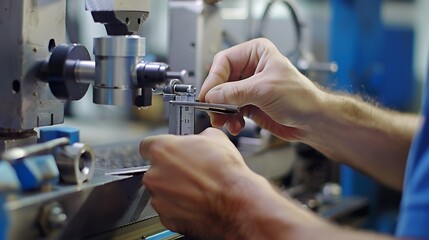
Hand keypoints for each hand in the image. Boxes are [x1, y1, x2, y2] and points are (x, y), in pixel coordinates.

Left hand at [140, 128, 249, 237]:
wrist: (236, 202)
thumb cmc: (226, 173)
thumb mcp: (215, 138)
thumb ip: (197, 137)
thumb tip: (199, 139)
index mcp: (162, 150)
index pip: (148, 146)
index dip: (161, 149)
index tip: (169, 153)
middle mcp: (154, 174)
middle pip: (155, 170)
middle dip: (169, 171)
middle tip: (190, 172)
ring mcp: (158, 198)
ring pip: (161, 192)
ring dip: (174, 190)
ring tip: (197, 189)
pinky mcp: (166, 218)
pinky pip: (169, 209)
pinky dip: (179, 207)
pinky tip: (197, 202)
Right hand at [199, 38, 323, 139]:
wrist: (313, 122)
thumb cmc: (301, 98)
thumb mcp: (264, 90)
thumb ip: (235, 92)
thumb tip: (211, 95)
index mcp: (256, 53)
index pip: (224, 62)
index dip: (213, 79)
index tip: (207, 96)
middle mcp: (250, 68)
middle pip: (220, 81)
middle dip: (216, 98)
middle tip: (213, 112)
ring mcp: (248, 87)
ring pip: (223, 97)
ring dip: (222, 112)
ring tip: (225, 122)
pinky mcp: (249, 104)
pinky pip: (230, 110)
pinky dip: (229, 119)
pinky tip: (235, 126)